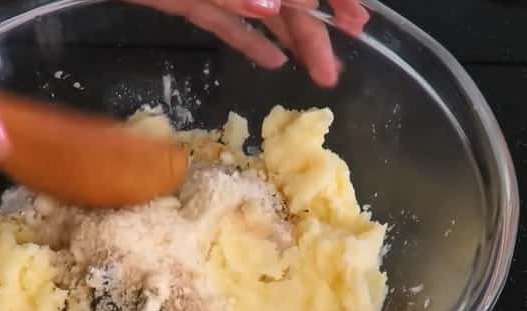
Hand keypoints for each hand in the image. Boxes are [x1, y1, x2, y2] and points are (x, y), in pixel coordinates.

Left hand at [126, 0, 369, 86]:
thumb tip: (273, 3)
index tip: (355, 23)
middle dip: (314, 29)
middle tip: (333, 69)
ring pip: (260, 12)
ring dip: (290, 40)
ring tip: (316, 72)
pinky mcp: (186, 0)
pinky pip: (225, 22)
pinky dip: (249, 41)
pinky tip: (274, 60)